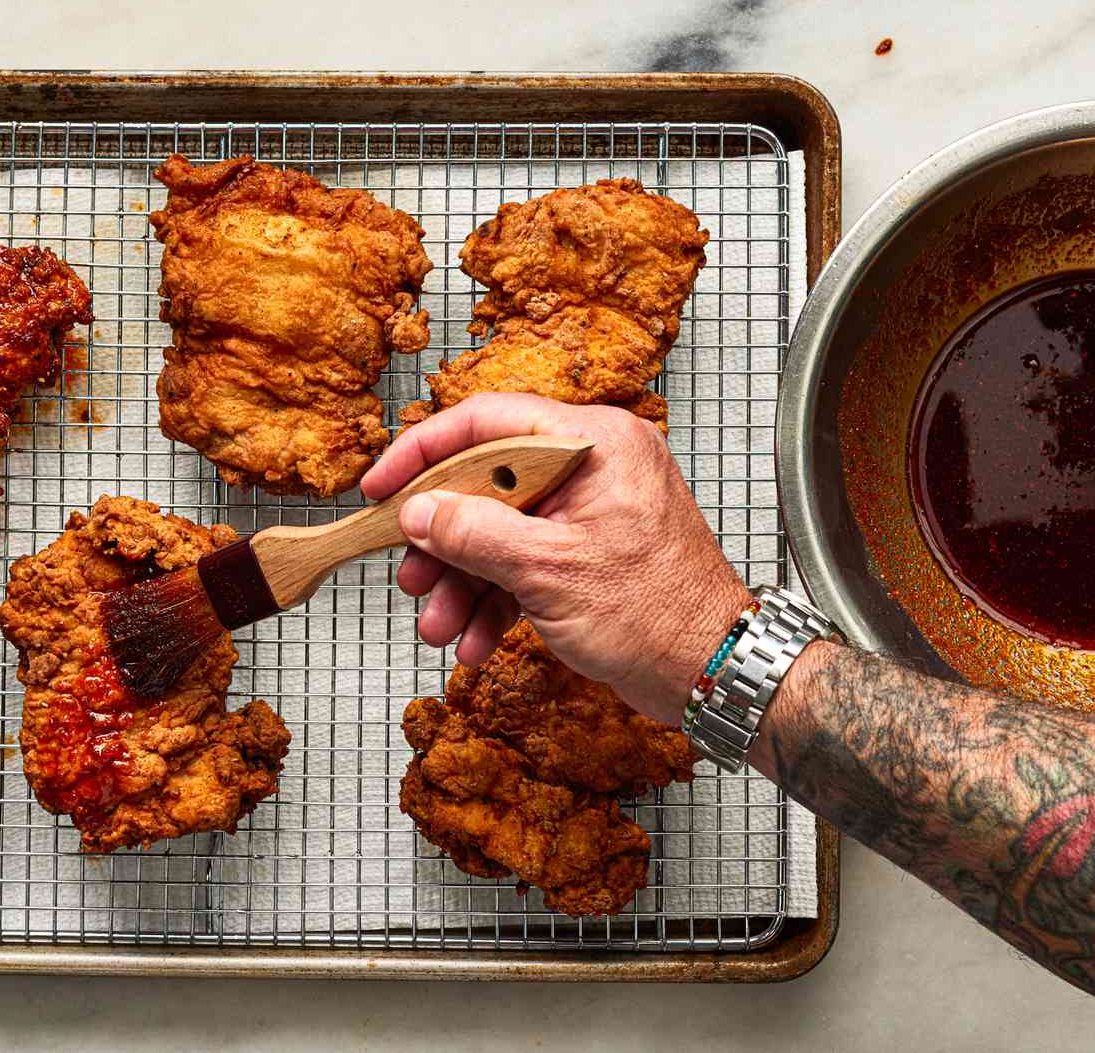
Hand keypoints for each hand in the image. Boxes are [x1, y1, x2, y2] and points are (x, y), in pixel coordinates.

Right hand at [361, 393, 752, 724]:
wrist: (714, 674)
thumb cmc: (659, 616)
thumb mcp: (549, 571)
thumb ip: (475, 534)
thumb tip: (418, 512)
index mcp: (594, 443)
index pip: (488, 420)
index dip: (423, 451)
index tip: (381, 486)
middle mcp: (594, 466)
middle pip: (488, 482)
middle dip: (443, 539)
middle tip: (410, 575)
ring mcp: (591, 511)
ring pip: (501, 530)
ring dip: (464, 582)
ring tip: (439, 626)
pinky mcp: (589, 553)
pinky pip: (526, 562)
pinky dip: (496, 601)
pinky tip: (474, 641)